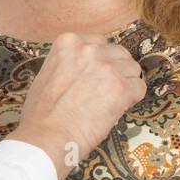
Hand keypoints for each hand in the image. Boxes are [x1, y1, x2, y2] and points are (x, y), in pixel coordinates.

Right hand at [8, 32, 147, 179]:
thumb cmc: (40, 114)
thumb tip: (85, 70)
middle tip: (107, 90)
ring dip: (125, 84)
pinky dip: (131, 99)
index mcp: (68, 42)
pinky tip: (116, 109)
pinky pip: (139, 87)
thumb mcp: (47, 74)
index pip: (99, 43)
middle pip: (118, 53)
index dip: (101, 61)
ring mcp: (107, 67)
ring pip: (132, 69)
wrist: (45, 137)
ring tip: (110, 102)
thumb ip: (68, 64)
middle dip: (116, 70)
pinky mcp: (121, 87)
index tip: (97, 75)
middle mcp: (89, 49)